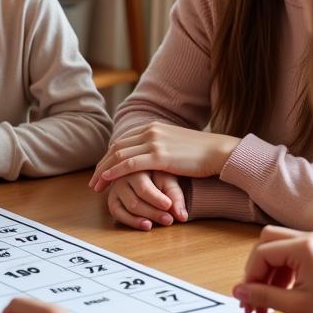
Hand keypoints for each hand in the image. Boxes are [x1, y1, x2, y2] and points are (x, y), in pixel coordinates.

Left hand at [90, 122, 239, 188]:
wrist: (219, 151)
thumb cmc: (201, 152)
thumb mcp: (175, 144)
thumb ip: (160, 146)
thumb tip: (153, 156)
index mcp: (152, 126)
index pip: (123, 141)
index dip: (109, 156)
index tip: (102, 169)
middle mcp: (150, 131)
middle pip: (116, 147)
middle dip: (102, 165)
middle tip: (93, 180)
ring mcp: (154, 142)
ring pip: (119, 155)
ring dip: (104, 171)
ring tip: (96, 185)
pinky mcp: (159, 155)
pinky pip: (129, 163)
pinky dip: (115, 171)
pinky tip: (107, 180)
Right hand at [104, 171, 186, 230]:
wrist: (149, 170)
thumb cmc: (160, 173)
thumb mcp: (169, 179)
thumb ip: (175, 196)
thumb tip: (182, 216)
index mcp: (135, 168)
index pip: (143, 188)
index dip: (156, 200)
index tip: (169, 207)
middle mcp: (121, 178)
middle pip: (135, 202)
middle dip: (153, 213)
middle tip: (169, 220)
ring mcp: (115, 189)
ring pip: (127, 208)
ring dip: (144, 219)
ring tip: (161, 223)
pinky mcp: (112, 200)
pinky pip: (117, 214)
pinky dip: (132, 221)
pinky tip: (146, 225)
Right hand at [233, 225, 312, 312]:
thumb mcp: (295, 306)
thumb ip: (262, 295)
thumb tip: (237, 292)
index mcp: (303, 247)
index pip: (262, 253)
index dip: (249, 276)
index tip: (245, 298)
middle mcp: (307, 239)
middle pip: (265, 244)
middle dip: (255, 271)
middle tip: (251, 296)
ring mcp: (312, 244)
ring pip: (274, 251)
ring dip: (265, 276)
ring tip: (262, 305)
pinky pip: (286, 258)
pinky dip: (277, 276)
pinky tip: (276, 297)